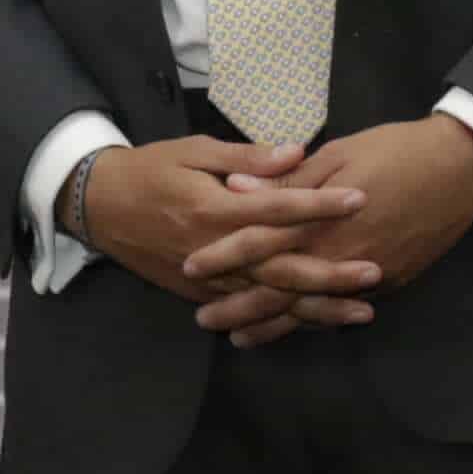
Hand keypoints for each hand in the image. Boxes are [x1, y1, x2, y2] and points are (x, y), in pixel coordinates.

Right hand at [72, 134, 361, 345]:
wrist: (98, 207)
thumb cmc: (149, 169)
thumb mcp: (193, 150)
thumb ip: (246, 157)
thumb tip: (296, 153)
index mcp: (213, 208)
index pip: (277, 209)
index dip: (320, 205)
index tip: (360, 199)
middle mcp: (213, 250)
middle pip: (280, 268)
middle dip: (330, 273)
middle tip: (375, 270)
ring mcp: (207, 279)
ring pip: (269, 299)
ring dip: (316, 307)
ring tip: (361, 310)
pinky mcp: (200, 295)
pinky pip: (248, 311)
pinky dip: (283, 321)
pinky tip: (317, 323)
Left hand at [214, 116, 472, 315]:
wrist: (462, 166)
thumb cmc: (395, 150)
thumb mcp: (336, 155)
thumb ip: (286, 181)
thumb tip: (236, 190)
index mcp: (321, 222)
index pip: (260, 245)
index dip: (222, 258)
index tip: (190, 268)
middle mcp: (341, 256)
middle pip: (279, 290)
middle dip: (240, 307)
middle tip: (204, 320)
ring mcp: (368, 275)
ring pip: (311, 308)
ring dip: (273, 325)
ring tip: (241, 336)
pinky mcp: (391, 280)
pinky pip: (342, 307)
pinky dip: (313, 319)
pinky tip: (293, 326)